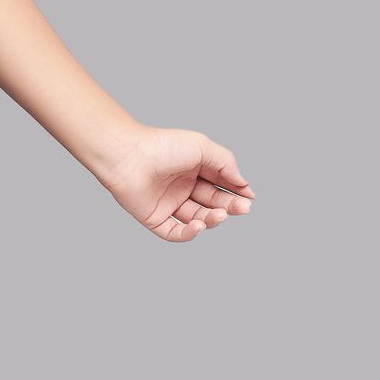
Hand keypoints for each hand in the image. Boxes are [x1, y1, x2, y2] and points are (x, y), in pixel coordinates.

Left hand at [99, 126, 254, 241]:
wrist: (129, 156)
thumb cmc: (163, 146)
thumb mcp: (202, 148)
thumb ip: (226, 164)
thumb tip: (244, 183)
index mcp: (193, 169)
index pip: (220, 184)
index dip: (236, 191)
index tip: (250, 196)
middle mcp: (182, 187)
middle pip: (213, 202)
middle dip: (230, 207)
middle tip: (243, 209)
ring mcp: (168, 204)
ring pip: (198, 218)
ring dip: (212, 219)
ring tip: (219, 214)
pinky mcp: (155, 219)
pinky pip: (175, 232)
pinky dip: (190, 233)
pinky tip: (199, 226)